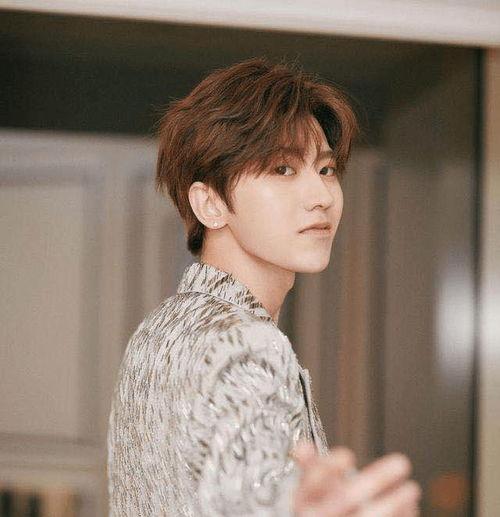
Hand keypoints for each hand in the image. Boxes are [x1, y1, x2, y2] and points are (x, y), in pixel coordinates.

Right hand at [290, 441, 421, 515]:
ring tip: (412, 488)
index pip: (313, 482)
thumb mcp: (310, 490)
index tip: (347, 455)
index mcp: (304, 503)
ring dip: (394, 502)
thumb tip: (304, 445)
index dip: (329, 467)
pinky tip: (409, 507)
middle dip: (376, 478)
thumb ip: (311, 467)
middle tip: (401, 462)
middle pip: (346, 497)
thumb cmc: (322, 510)